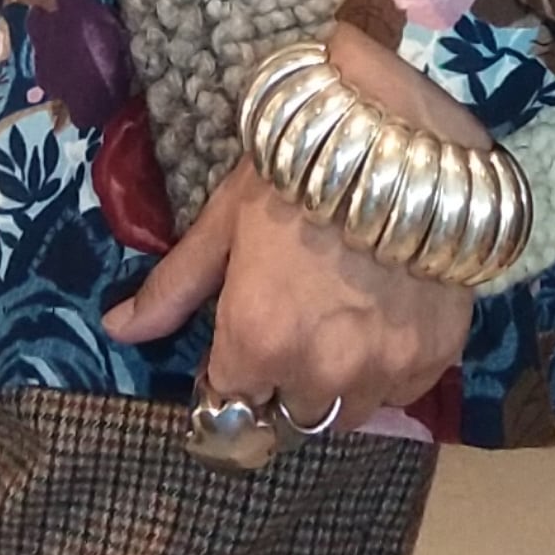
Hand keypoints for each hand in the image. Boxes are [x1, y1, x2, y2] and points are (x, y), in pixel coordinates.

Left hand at [101, 24, 483, 431]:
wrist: (401, 138)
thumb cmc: (297, 170)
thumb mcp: (224, 221)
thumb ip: (173, 288)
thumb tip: (118, 329)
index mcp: (257, 342)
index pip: (227, 405)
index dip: (227, 376)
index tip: (235, 349)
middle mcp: (321, 371)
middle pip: (289, 416)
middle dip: (279, 383)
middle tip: (289, 327)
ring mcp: (385, 369)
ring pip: (346, 413)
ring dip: (333, 386)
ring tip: (336, 326)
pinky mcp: (436, 357)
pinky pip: (401, 392)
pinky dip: (386, 372)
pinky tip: (381, 320)